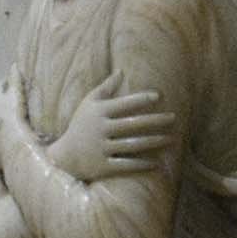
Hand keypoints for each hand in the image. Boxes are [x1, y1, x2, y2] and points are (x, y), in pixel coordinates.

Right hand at [51, 84, 168, 183]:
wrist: (63, 158)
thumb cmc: (80, 126)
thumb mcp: (88, 104)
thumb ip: (106, 88)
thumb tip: (121, 71)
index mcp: (98, 113)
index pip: (123, 103)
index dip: (141, 99)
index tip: (159, 96)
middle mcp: (100, 130)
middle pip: (133, 124)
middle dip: (156, 121)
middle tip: (174, 118)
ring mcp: (101, 148)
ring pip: (133, 145)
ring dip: (155, 141)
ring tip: (171, 139)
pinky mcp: (102, 166)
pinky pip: (126, 165)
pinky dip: (142, 164)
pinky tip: (157, 162)